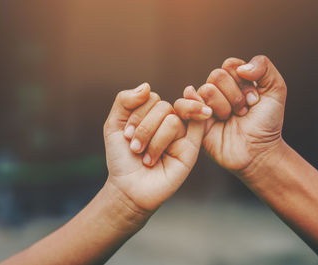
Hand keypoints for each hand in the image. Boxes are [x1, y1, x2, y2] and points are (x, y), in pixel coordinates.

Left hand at [103, 83, 205, 214]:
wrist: (128, 188)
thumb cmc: (121, 158)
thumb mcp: (113, 125)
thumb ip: (125, 100)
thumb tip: (148, 86)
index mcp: (152, 114)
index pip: (151, 97)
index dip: (136, 115)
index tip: (125, 135)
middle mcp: (168, 121)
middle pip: (163, 107)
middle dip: (143, 129)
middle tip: (134, 149)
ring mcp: (181, 134)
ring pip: (172, 120)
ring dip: (153, 140)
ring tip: (146, 158)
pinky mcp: (192, 147)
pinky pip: (195, 126)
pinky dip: (197, 114)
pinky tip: (204, 111)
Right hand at [174, 55, 286, 180]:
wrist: (259, 152)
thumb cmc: (267, 124)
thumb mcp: (276, 89)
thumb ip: (264, 66)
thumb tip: (240, 67)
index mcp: (234, 81)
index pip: (230, 65)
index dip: (244, 81)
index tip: (255, 99)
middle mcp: (218, 91)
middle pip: (217, 75)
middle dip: (235, 95)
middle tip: (243, 112)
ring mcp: (204, 105)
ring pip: (206, 89)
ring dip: (224, 107)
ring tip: (232, 119)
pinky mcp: (193, 121)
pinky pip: (181, 104)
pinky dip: (194, 106)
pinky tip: (209, 115)